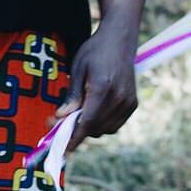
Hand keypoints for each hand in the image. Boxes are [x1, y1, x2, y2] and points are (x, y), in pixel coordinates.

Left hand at [57, 25, 138, 150]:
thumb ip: (72, 95)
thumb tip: (62, 117)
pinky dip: (102, 124)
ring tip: (76, 115)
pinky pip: (115, 124)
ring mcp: (128, 102)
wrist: (119, 39)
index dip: (74, 138)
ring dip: (90, 128)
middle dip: (77, 131)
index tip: (63, 150)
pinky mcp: (133, 103)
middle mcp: (119, 98)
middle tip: (58, 123)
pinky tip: (92, 111)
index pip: (86, 122)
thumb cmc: (94, 51)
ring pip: (105, 129)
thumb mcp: (77, 69)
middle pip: (95, 128)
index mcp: (102, 88)